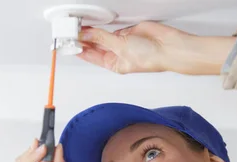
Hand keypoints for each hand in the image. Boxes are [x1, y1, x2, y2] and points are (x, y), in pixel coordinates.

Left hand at [78, 21, 236, 74]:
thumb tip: (85, 34)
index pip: (90, 56)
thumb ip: (101, 38)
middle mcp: (116, 54)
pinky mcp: (128, 31)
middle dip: (82, 38)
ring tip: (77, 25)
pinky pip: (112, 27)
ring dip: (92, 30)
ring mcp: (122, 42)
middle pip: (94, 45)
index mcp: (113, 64)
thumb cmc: (151, 57)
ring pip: (101, 34)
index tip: (67, 41)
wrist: (169, 46)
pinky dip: (104, 24)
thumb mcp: (120, 47)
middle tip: (69, 31)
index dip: (78, 48)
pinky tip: (93, 22)